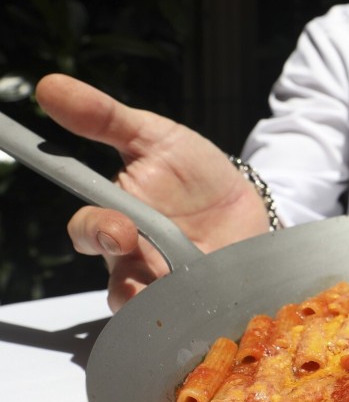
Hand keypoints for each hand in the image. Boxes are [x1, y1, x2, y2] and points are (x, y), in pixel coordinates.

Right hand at [35, 74, 272, 311]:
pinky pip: (199, 315)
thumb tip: (48, 86)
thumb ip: (105, 118)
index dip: (96, 232)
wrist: (246, 201)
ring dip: (166, 303)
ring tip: (185, 291)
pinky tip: (219, 297)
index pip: (89, 233)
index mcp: (119, 221)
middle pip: (117, 282)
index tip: (115, 225)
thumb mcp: (155, 137)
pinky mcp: (209, 300)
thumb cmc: (192, 172)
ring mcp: (174, 286)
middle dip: (129, 277)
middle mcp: (139, 261)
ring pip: (155, 310)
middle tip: (163, 267)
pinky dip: (204, 308)